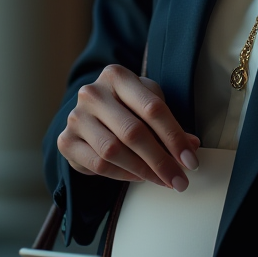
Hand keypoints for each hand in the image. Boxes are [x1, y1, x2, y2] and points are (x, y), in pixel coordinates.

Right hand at [58, 65, 199, 190]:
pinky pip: (99, 164)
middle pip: (133, 132)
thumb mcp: (148, 104)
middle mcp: (92, 93)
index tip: (191, 160)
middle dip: (161, 160)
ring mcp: (76, 116)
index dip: (175, 137)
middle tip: (180, 180)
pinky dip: (123, 175)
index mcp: (116, 76)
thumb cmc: (125, 106)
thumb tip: (192, 146)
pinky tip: (139, 177)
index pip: (152, 108)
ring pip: (114, 150)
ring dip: (143, 171)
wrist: (89, 113)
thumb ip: (169, 124)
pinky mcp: (66, 140)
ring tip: (162, 180)